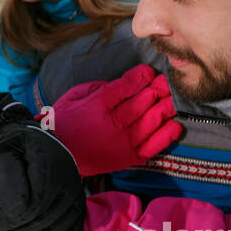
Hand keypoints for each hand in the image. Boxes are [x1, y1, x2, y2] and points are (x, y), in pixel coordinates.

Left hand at [0, 93, 85, 230]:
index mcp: (47, 167)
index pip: (27, 207)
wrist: (37, 140)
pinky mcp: (77, 207)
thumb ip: (6, 177)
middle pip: (39, 222)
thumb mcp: (3, 152)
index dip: (4, 219)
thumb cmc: (14, 147)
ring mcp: (74, 196)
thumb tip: (13, 211)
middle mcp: (66, 183)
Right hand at [50, 65, 181, 176]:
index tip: (149, 71)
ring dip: (166, 107)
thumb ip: (100, 87)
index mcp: (98, 104)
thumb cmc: (63, 123)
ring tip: (172, 99)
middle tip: (166, 82)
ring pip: (153, 120)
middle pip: (145, 101)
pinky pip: (154, 146)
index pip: (128, 85)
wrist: (55, 156)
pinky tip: (175, 124)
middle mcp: (114, 123)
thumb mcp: (75, 96)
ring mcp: (123, 142)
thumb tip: (124, 83)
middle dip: (159, 88)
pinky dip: (167, 135)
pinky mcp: (128, 158)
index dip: (142, 76)